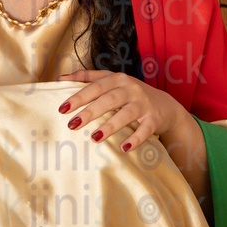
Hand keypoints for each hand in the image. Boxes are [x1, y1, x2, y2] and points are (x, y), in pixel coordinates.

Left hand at [57, 70, 186, 151]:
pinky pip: (145, 130)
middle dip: (90, 112)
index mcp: (116, 79)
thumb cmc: (131, 94)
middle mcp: (130, 88)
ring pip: (126, 114)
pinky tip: (124, 148)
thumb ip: (88, 78)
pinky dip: (135, 139)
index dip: (78, 96)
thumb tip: (61, 78)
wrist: (165, 106)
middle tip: (73, 124)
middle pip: (108, 99)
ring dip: (110, 126)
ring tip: (94, 138)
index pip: (94, 87)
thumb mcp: (112, 81)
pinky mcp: (154, 119)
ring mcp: (143, 103)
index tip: (62, 108)